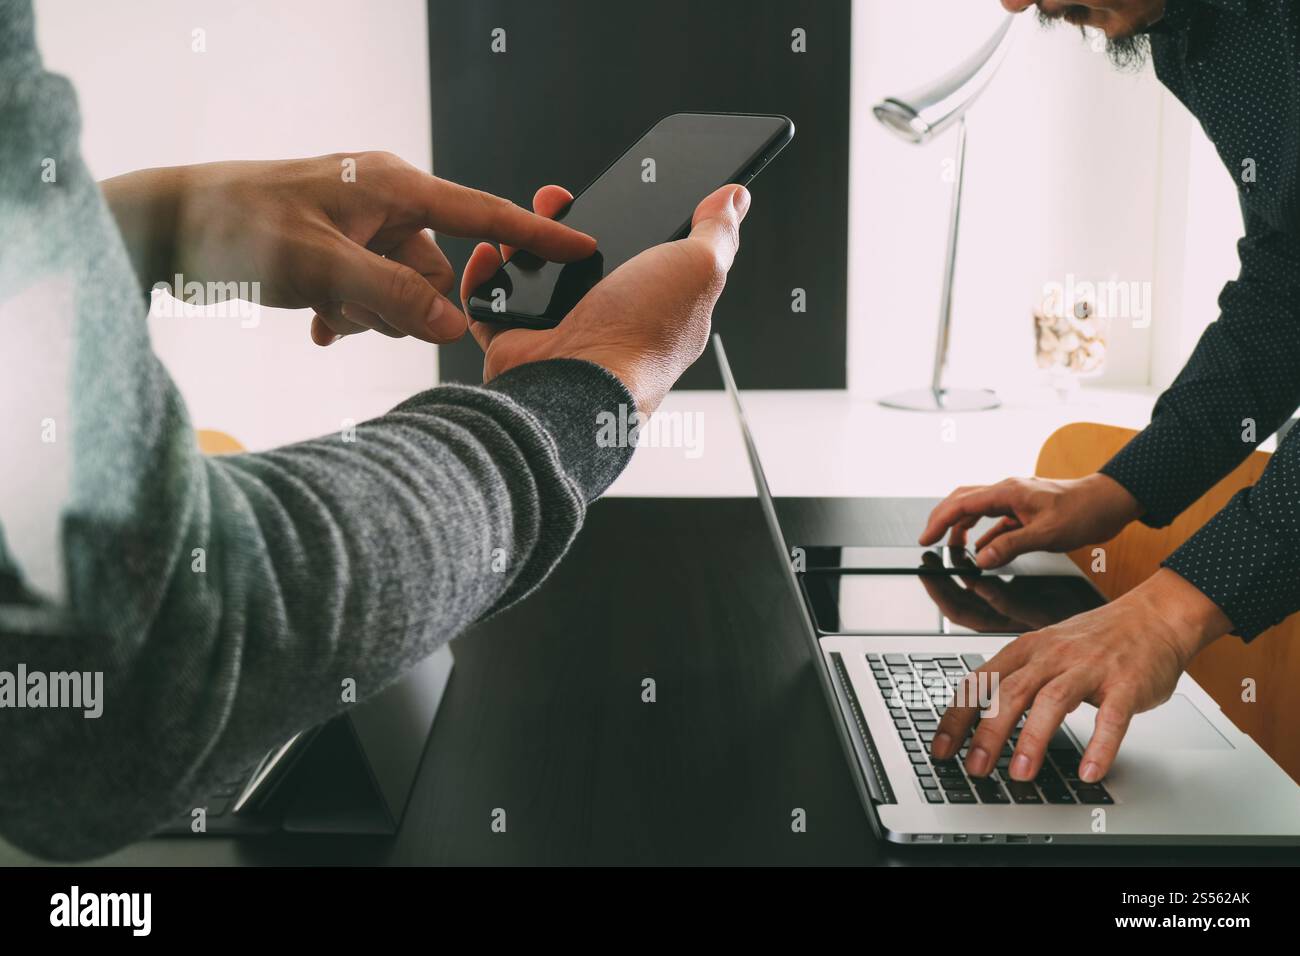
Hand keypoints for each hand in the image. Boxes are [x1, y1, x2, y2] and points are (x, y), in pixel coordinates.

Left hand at [100, 153, 595, 344]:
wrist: (173, 224)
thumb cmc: (243, 228)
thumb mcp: (324, 270)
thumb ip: (395, 298)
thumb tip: (454, 327)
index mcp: (395, 186)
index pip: (482, 214)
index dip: (535, 236)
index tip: (582, 249)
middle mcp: (387, 200)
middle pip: (439, 271)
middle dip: (408, 304)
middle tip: (356, 309)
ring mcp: (366, 224)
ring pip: (406, 289)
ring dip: (374, 312)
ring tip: (327, 309)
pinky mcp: (345, 247)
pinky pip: (377, 291)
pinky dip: (355, 312)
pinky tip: (320, 320)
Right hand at [459, 183, 749, 414]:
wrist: (577, 386)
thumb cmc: (642, 337)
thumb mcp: (699, 269)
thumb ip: (717, 233)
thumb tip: (734, 197)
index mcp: (655, 307)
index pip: (643, 253)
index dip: (628, 217)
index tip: (614, 187)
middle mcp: (608, 321)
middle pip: (581, 256)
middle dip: (565, 221)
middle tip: (555, 199)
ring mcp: (560, 332)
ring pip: (535, 274)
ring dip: (523, 240)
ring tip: (519, 220)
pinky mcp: (517, 343)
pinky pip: (492, 303)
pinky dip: (485, 277)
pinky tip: (491, 253)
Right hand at [919, 473, 1144, 569]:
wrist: (1110, 502)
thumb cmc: (1084, 511)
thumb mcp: (1046, 534)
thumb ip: (1010, 546)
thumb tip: (981, 559)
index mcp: (1008, 492)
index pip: (961, 504)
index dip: (939, 521)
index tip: (926, 539)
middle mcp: (1008, 491)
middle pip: (962, 500)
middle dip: (942, 519)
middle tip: (929, 540)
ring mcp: (1016, 499)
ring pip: (977, 509)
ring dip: (961, 526)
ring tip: (952, 547)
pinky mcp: (1025, 509)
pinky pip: (995, 519)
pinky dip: (983, 533)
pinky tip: (981, 548)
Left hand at [931, 568, 1231, 783]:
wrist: (1155, 616)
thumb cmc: (1097, 639)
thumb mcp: (1045, 650)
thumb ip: (1017, 679)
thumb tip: (979, 719)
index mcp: (1027, 649)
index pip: (981, 682)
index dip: (957, 716)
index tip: (940, 748)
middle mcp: (1053, 656)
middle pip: (1011, 692)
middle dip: (988, 732)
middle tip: (975, 767)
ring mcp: (1090, 668)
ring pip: (1052, 701)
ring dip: (1033, 738)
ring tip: (1020, 773)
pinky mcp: (1126, 684)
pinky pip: (1112, 717)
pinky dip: (1100, 746)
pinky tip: (1089, 772)